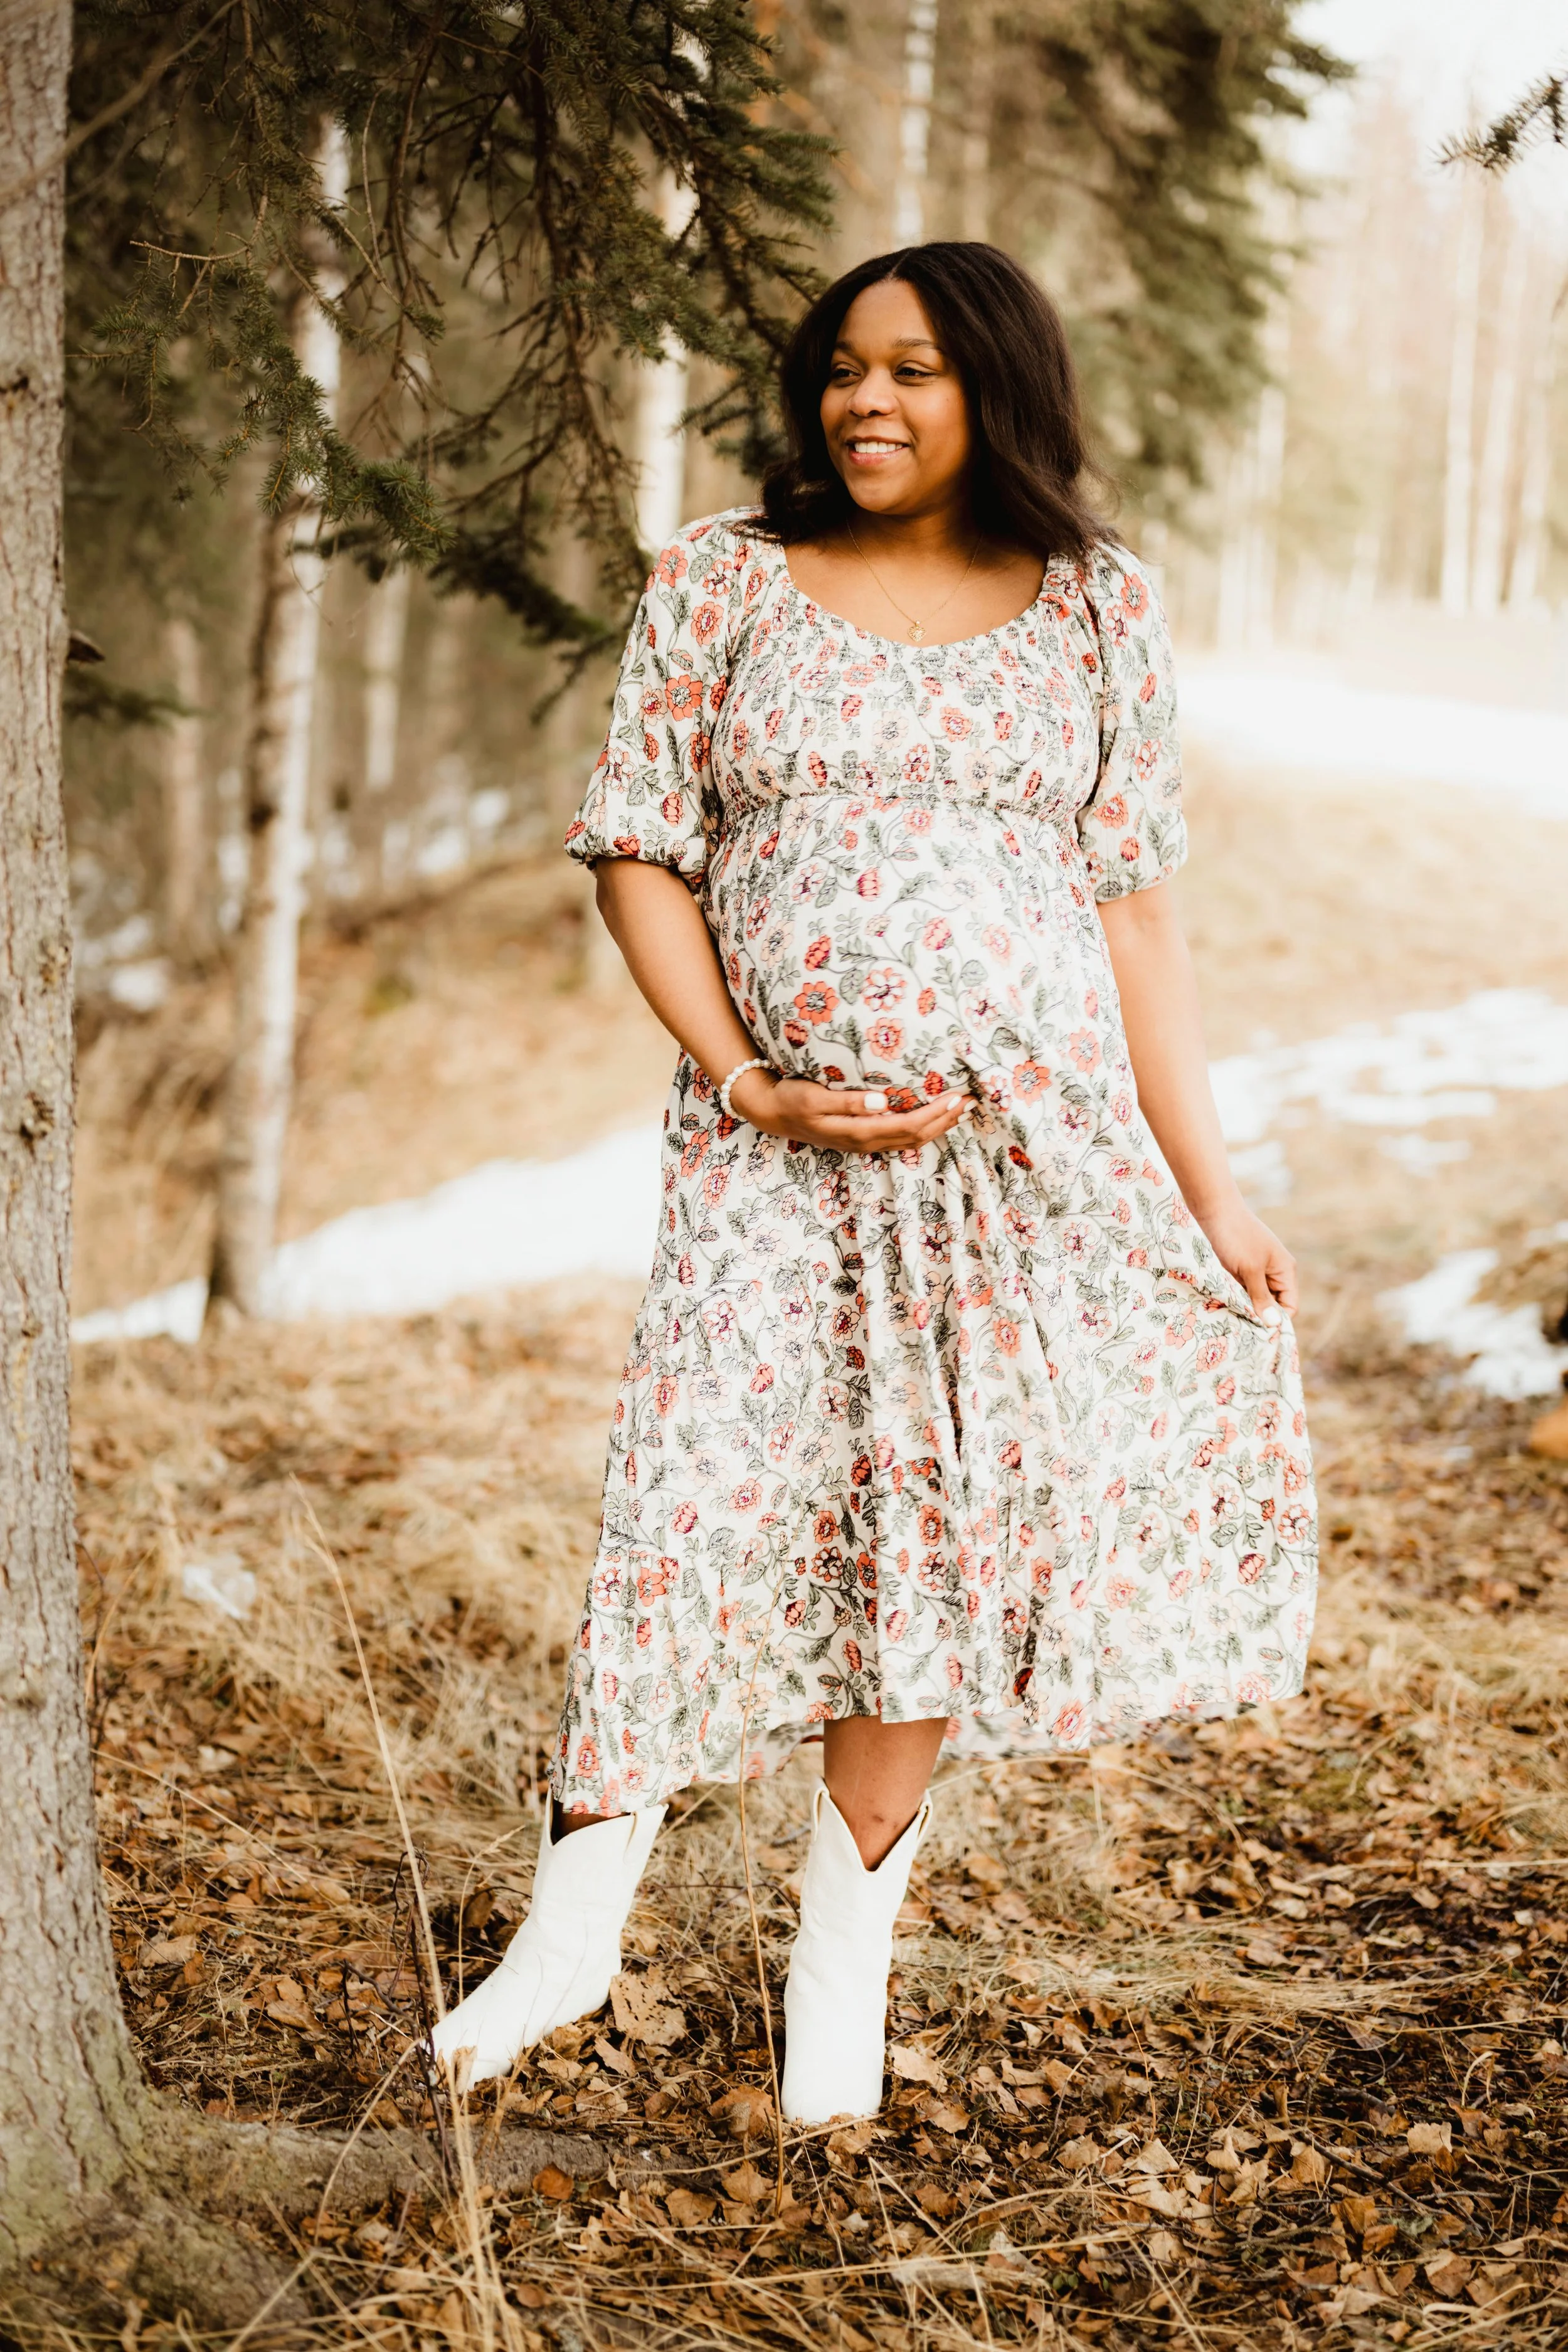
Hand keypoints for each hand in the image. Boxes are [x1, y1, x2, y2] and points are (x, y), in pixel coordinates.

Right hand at [729, 1067, 970, 1153]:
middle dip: (946, 1120)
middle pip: (917, 1136)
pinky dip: (922, 1128)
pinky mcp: (862, 1137)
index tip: (958, 1097)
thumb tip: (884, 1102)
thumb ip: (849, 1102)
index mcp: (859, 1131)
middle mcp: (866, 1141)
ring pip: (911, 1139)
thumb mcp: (814, 1097)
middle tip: (971, 1102)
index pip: (909, 1125)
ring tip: (960, 1111)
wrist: (772, 1112)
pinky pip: (900, 1137)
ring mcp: (864, 1142)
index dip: (937, 1114)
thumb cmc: (792, 1099)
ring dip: (938, 1126)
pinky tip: (932, 1118)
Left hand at [1192, 1192, 1297, 1317]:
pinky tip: (1222, 1303)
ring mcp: (1255, 1270)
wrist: (1212, 1208)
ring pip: (1254, 1299)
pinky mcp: (1238, 1268)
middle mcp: (1273, 1272)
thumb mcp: (1249, 1269)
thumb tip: (1274, 1324)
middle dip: (1258, 1315)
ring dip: (1244, 1306)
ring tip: (1228, 1315)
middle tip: (1240, 1327)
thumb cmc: (1235, 1237)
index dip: (1277, 1321)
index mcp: (1285, 1271)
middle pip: (1272, 1305)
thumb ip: (1261, 1297)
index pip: (1290, 1307)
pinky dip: (1234, 1297)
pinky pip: (1241, 1290)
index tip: (1258, 1333)